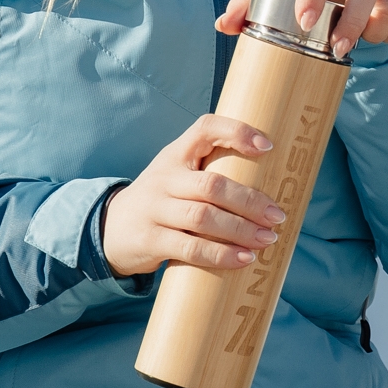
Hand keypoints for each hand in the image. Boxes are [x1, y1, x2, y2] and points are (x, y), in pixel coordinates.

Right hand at [100, 114, 285, 276]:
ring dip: (241, 230)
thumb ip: (213, 171)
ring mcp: (154, 209)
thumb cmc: (163, 200)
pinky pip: (190, 247)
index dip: (237, 132)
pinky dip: (220, 255)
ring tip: (267, 239)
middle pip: (212, 184)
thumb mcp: (179, 175)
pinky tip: (243, 259)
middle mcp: (164, 178)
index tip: (268, 146)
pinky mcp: (150, 239)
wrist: (109, 229)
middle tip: (278, 216)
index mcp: (176, 155)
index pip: (205, 128)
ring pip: (203, 217)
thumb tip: (276, 184)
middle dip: (250, 201)